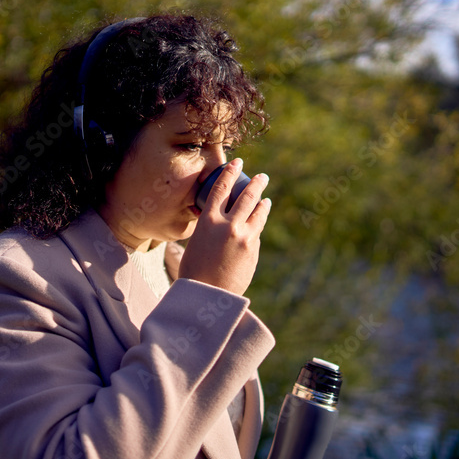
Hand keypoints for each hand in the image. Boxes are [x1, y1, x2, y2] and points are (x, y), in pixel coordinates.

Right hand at [179, 158, 270, 295]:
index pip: (221, 188)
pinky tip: (259, 221)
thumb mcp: (194, 244)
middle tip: (261, 176)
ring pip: (257, 212)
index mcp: (208, 221)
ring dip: (262, 202)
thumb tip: (216, 221)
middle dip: (255, 183)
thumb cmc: (194, 271)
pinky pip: (256, 232)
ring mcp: (243, 237)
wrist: (207, 295)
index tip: (237, 162)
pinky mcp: (253, 249)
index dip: (230, 172)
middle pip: (246, 196)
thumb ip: (207, 229)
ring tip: (265, 198)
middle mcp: (228, 225)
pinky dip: (257, 224)